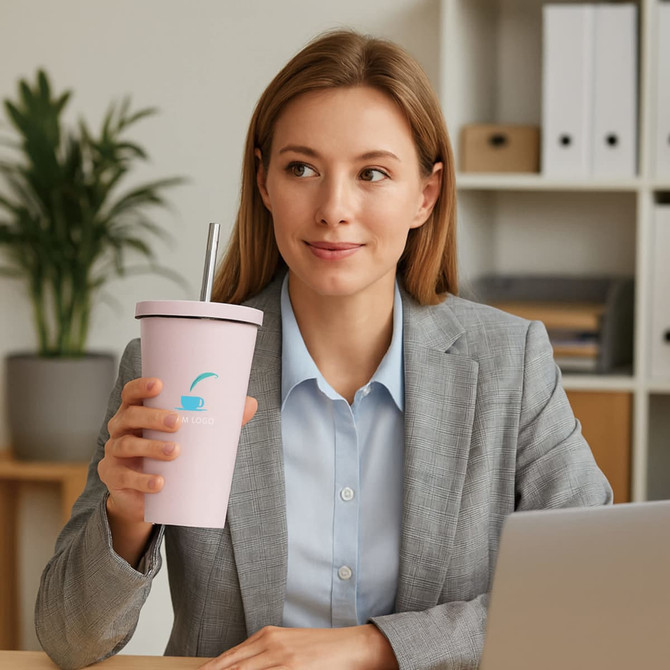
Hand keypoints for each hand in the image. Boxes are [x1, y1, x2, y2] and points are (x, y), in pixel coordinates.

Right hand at [98, 377, 256, 564]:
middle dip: (153, 417)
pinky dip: (142, 481)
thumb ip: (218, 420)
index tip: (160, 384)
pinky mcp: (114, 478)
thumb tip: (250, 403)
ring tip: (175, 452)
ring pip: (128, 445)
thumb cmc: (168, 454)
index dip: (141, 386)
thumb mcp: (190, 436)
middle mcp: (121, 429)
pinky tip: (159, 483)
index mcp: (136, 412)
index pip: (131, 393)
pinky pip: (125, 478)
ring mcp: (114, 454)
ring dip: (152, 447)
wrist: (144, 494)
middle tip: (178, 422)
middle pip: (130, 416)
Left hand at [198, 624, 397, 669]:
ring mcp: (280, 658)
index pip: (228, 658)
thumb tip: (240, 666)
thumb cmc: (322, 650)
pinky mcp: (292, 669)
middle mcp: (270, 644)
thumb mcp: (288, 647)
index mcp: (267, 636)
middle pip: (230, 667)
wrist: (354, 647)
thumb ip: (265, 656)